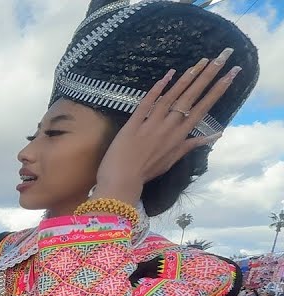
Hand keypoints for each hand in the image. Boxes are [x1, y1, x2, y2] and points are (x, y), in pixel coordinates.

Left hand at [93, 52, 239, 205]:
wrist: (121, 181)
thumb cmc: (146, 172)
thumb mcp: (172, 160)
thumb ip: (190, 145)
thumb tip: (214, 135)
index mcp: (180, 136)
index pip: (203, 108)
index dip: (218, 90)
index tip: (231, 73)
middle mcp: (169, 128)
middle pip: (191, 97)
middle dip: (208, 76)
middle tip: (221, 57)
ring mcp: (151, 125)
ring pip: (172, 97)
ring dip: (187, 78)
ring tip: (201, 61)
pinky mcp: (133, 124)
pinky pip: (147, 103)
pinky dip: (157, 89)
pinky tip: (168, 74)